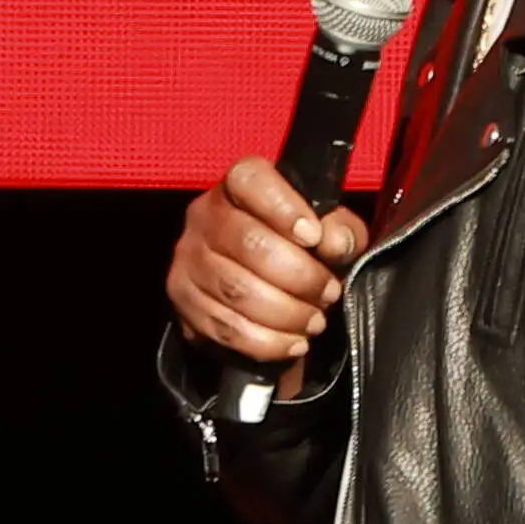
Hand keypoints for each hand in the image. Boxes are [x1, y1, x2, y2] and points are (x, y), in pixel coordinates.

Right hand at [167, 157, 366, 383]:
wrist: (261, 285)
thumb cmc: (298, 249)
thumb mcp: (329, 231)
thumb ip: (341, 230)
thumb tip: (333, 242)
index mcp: (238, 186)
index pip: (251, 181)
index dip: (283, 208)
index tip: (314, 237)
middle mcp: (204, 215)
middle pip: (250, 244)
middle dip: (300, 277)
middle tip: (328, 293)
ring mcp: (188, 258)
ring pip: (237, 291)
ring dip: (286, 314)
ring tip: (314, 321)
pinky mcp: (183, 299)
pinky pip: (225, 327)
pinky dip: (266, 342)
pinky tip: (292, 342)